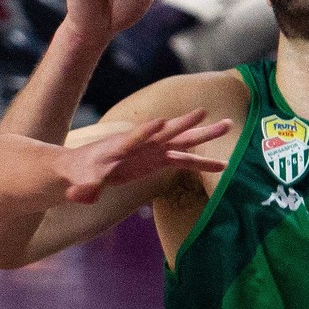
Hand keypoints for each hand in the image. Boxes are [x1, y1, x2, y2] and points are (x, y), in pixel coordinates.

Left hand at [56, 110, 231, 202]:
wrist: (84, 167)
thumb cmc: (80, 173)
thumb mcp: (79, 181)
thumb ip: (84, 187)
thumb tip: (80, 196)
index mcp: (120, 146)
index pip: (133, 137)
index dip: (145, 131)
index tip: (160, 122)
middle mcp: (140, 143)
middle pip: (165, 132)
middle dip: (183, 123)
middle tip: (203, 113)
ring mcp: (152, 150)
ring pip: (182, 141)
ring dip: (203, 135)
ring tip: (228, 125)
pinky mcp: (159, 159)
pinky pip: (185, 160)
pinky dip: (202, 162)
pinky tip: (223, 165)